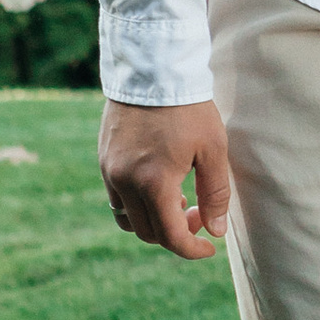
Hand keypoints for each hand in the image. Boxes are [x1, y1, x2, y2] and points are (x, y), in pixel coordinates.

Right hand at [99, 98, 230, 258]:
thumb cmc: (189, 108)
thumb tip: (215, 231)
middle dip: (176, 233)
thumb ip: (215, 194)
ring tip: (179, 199)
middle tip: (199, 213)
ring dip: (154, 221)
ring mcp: (110, 171)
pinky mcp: (104, 159)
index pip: (170, 236)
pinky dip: (138, 203)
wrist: (153, 69)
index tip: (209, 247)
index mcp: (154, 183)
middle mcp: (125, 182)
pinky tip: (159, 183)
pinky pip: (117, 198)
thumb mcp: (213, 150)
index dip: (192, 250)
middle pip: (148, 232)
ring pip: (128, 219)